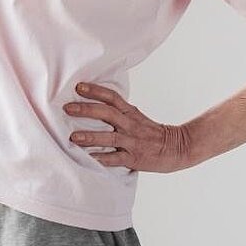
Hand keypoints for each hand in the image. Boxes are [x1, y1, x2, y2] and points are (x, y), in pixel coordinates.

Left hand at [65, 83, 196, 172]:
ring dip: (91, 137)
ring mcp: (133, 142)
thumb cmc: (153, 134)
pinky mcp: (134, 158)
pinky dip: (102, 159)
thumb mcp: (137, 117)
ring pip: (110, 137)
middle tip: (67, 108)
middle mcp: (131, 125)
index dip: (95, 91)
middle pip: (108, 114)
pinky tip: (89, 159)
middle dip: (87, 110)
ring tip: (73, 137)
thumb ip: (119, 112)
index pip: (112, 98)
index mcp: (131, 113)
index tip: (78, 87)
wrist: (177, 148)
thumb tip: (94, 106)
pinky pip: (116, 158)